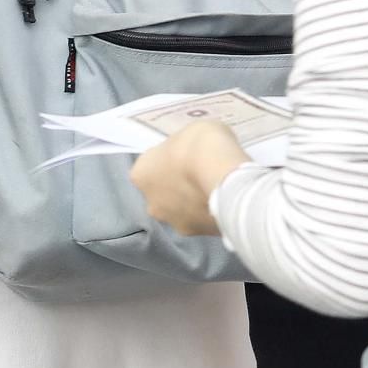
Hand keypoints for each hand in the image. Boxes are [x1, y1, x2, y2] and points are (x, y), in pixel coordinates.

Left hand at [131, 120, 250, 239]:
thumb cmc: (202, 147)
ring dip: (194, 202)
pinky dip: (211, 213)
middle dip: (178, 186)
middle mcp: (151, 203)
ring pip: (182, 210)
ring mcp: (174, 222)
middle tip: (200, 173)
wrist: (227, 179)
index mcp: (140, 174)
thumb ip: (184, 147)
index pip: (150, 166)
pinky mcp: (199, 235)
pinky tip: (227, 200)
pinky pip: (203, 220)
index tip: (185, 155)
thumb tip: (191, 155)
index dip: (168, 159)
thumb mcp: (191, 132)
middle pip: (163, 192)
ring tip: (217, 188)